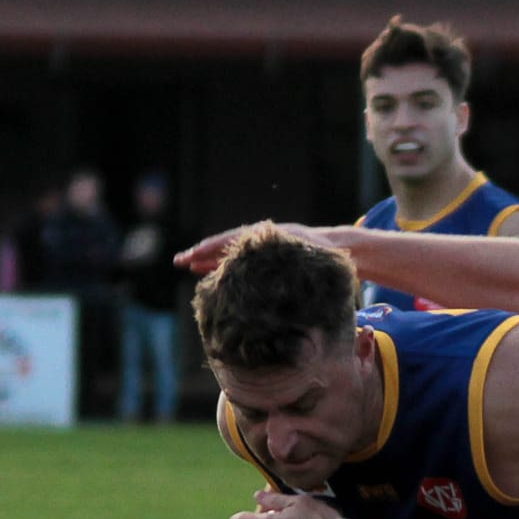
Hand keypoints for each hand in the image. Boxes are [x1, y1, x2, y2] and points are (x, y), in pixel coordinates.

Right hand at [174, 221, 324, 273]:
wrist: (339, 247)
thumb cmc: (331, 258)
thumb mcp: (319, 261)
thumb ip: (304, 266)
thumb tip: (292, 280)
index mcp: (272, 238)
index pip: (237, 241)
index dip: (216, 249)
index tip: (197, 256)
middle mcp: (262, 239)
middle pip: (226, 243)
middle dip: (202, 252)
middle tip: (179, 261)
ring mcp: (260, 245)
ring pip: (228, 249)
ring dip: (207, 257)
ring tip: (185, 265)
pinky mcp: (261, 255)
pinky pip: (236, 257)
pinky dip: (220, 262)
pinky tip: (205, 272)